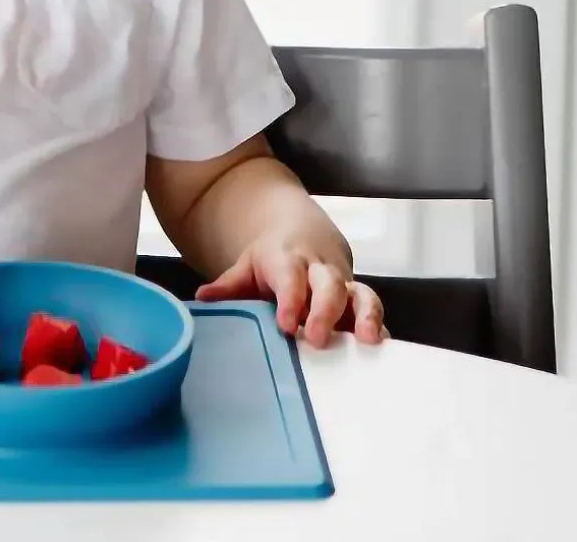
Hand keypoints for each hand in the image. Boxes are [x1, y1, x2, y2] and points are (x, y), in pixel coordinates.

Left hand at [194, 231, 386, 347]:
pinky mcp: (359, 298)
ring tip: (366, 339)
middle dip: (325, 311)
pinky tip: (381, 348)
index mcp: (287, 260)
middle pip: (328, 285)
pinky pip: (375, 309)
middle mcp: (319, 270)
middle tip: (316, 339)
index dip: (291, 299)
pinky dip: (379, 326)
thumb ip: (228, 285)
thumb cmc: (272, 259)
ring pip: (361, 293)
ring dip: (365, 315)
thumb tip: (202, 299)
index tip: (286, 324)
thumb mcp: (247, 266)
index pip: (290, 278)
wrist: (303, 234)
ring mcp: (344, 284)